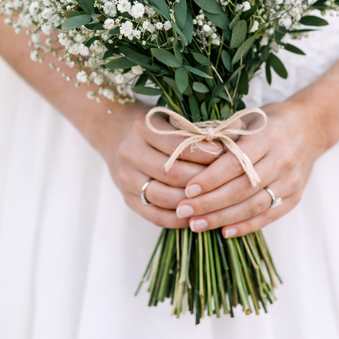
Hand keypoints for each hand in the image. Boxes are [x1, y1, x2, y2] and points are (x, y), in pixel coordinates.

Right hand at [103, 102, 223, 227]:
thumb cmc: (148, 124)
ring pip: (164, 197)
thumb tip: (228, 146)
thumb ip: (188, 131)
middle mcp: (130, 153)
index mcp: (142, 129)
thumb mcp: (164, 118)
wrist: (110, 130)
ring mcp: (126, 179)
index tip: (226, 155)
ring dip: (192, 202)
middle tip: (226, 182)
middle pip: (172, 173)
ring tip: (215, 201)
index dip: (205, 153)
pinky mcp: (126, 198)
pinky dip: (177, 219)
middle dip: (203, 180)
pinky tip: (196, 216)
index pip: (179, 145)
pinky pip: (154, 215)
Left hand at [174, 99, 325, 237]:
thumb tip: (189, 156)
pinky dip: (246, 226)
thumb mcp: (249, 119)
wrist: (312, 127)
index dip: (210, 179)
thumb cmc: (272, 121)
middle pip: (242, 188)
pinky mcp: (295, 197)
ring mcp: (291, 181)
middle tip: (183, 210)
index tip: (187, 190)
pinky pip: (269, 216)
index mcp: (268, 136)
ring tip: (196, 224)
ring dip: (222, 218)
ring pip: (253, 206)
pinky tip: (225, 231)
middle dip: (209, 203)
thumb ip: (225, 137)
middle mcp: (282, 160)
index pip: (235, 163)